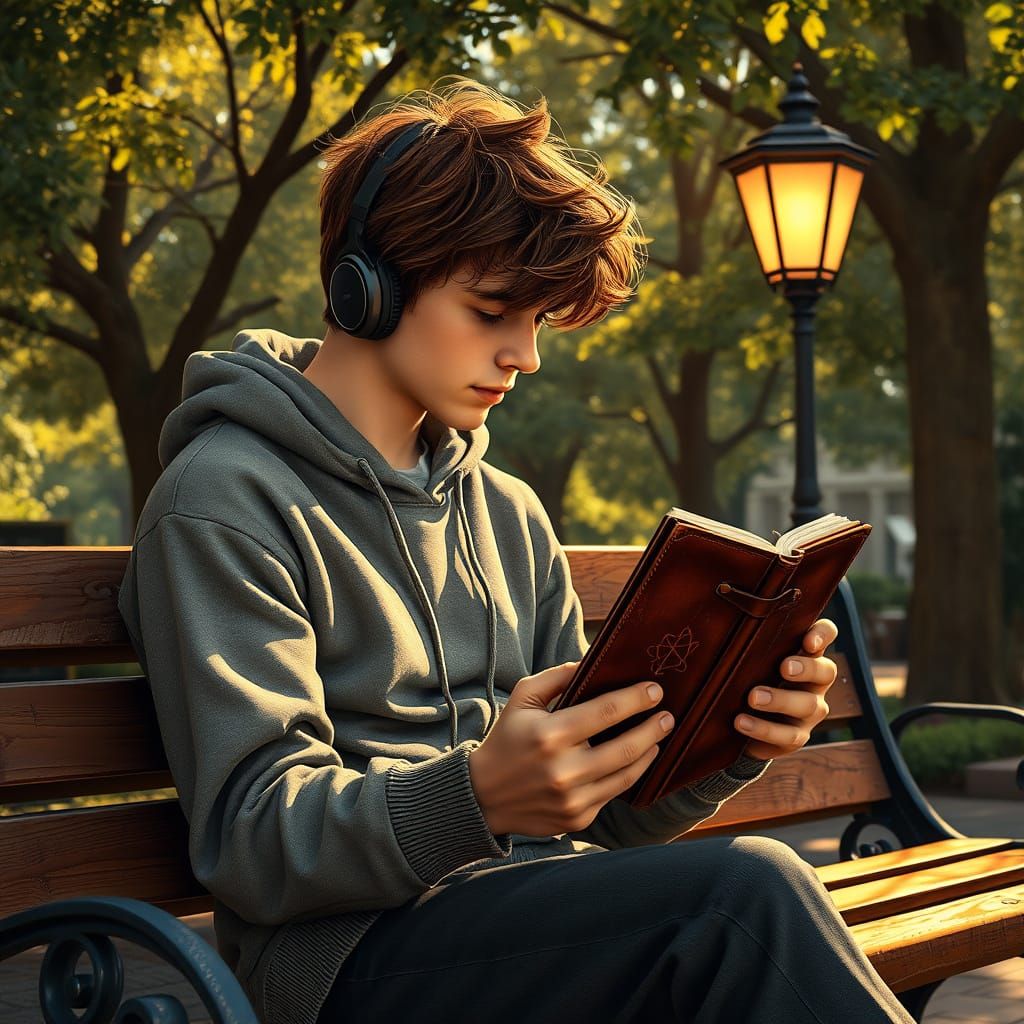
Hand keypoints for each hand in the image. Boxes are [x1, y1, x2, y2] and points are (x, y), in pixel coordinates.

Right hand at [468, 661, 674, 836]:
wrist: (483, 796)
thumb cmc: (506, 739)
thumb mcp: (522, 698)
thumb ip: (557, 677)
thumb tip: (592, 663)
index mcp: (549, 734)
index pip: (605, 712)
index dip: (636, 700)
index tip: (655, 690)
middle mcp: (563, 770)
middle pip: (625, 747)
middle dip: (653, 728)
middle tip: (668, 715)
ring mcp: (572, 799)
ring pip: (626, 775)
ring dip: (648, 753)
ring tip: (658, 737)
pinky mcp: (577, 819)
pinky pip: (613, 794)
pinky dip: (628, 775)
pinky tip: (634, 761)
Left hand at [735, 618, 838, 760]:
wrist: (741, 720)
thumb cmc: (746, 675)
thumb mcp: (748, 656)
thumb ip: (748, 640)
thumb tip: (719, 613)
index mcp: (805, 653)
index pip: (826, 634)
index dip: (823, 634)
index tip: (808, 640)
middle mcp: (814, 681)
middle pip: (825, 670)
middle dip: (807, 668)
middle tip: (783, 667)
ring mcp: (809, 710)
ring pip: (808, 705)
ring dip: (780, 700)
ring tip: (754, 697)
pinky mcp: (796, 736)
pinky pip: (788, 735)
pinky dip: (764, 729)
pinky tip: (742, 722)